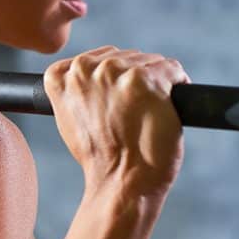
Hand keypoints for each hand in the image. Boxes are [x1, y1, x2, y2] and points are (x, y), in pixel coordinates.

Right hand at [44, 46, 190, 198]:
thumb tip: (96, 75)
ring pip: (149, 61)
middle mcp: (85, 69)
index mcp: (61, 77)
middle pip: (124, 57)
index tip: (115, 103)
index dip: (112, 82)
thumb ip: (76, 91)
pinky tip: (166, 110)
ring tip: (147, 114)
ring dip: (155, 83)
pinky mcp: (145, 79)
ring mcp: (115, 73)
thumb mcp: (69, 119)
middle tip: (133, 114)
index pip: (96, 59)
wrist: (121, 180)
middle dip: (133, 80)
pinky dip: (178, 86)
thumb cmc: (100, 156)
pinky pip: (172, 69)